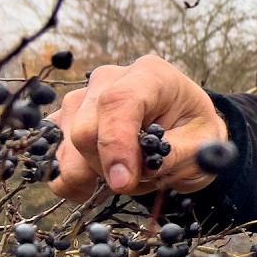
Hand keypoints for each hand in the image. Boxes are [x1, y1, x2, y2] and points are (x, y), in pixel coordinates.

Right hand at [47, 55, 228, 202]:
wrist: (184, 128)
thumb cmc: (195, 132)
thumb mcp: (202, 146)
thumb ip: (173, 157)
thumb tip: (134, 174)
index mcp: (150, 74)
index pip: (118, 103)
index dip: (115, 145)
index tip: (123, 182)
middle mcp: (108, 79)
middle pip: (85, 130)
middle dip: (107, 168)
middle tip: (137, 181)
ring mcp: (81, 98)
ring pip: (65, 148)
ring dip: (93, 177)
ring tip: (127, 175)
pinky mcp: (65, 120)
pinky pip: (54, 158)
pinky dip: (74, 181)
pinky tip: (101, 180)